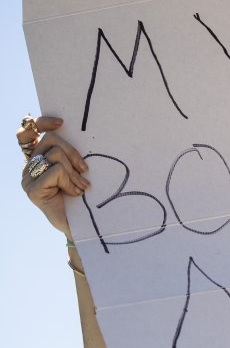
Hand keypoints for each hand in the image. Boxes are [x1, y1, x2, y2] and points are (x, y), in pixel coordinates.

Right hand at [18, 116, 89, 238]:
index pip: (27, 133)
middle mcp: (29, 166)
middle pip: (50, 140)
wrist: (80, 224)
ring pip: (55, 156)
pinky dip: (70, 182)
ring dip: (74, 172)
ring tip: (81, 187)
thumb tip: (72, 133)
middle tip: (84, 170)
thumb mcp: (76, 170)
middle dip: (73, 153)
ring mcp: (28, 178)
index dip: (41, 123)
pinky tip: (75, 193)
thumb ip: (69, 154)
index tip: (61, 123)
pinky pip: (56, 172)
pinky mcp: (33, 190)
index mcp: (38, 159)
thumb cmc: (81, 196)